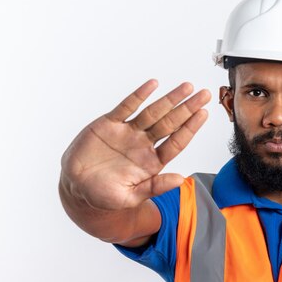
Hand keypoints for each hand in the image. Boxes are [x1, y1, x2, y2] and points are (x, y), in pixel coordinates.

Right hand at [61, 79, 210, 210]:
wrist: (76, 187)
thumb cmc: (104, 195)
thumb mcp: (130, 197)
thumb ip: (154, 187)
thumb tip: (181, 180)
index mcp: (152, 162)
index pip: (176, 142)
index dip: (190, 128)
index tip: (203, 114)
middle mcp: (144, 144)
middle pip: (170, 123)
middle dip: (187, 109)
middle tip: (204, 94)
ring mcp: (128, 133)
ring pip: (153, 112)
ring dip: (170, 99)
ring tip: (187, 87)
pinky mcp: (109, 124)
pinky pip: (127, 107)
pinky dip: (139, 95)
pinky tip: (153, 84)